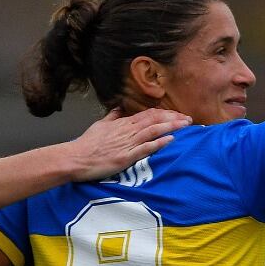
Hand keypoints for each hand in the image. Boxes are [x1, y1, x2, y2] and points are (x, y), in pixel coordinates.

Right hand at [65, 107, 190, 180]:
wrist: (75, 157)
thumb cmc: (86, 144)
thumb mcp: (99, 125)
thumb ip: (111, 116)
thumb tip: (118, 108)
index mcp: (122, 123)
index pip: (148, 114)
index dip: (164, 114)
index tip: (177, 114)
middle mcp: (127, 131)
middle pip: (154, 120)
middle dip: (173, 118)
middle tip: (189, 119)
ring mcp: (127, 143)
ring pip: (153, 131)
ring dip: (171, 127)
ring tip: (185, 125)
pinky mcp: (125, 157)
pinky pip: (145, 148)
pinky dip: (158, 143)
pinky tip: (170, 140)